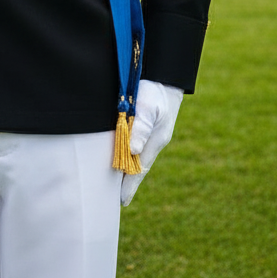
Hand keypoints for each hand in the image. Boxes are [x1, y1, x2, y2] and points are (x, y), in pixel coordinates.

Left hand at [119, 79, 183, 206]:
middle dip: (126, 182)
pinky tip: (119, 158)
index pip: (139, 169)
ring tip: (112, 185)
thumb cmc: (156, 91)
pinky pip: (132, 145)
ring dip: (124, 170)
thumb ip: (142, 127)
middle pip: (136, 167)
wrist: (164, 75)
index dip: (130, 185)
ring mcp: (147, 135)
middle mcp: (150, 142)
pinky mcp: (141, 126)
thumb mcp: (149, 108)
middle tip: (112, 201)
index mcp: (154, 142)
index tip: (121, 202)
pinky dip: (125, 155)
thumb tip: (134, 151)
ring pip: (134, 157)